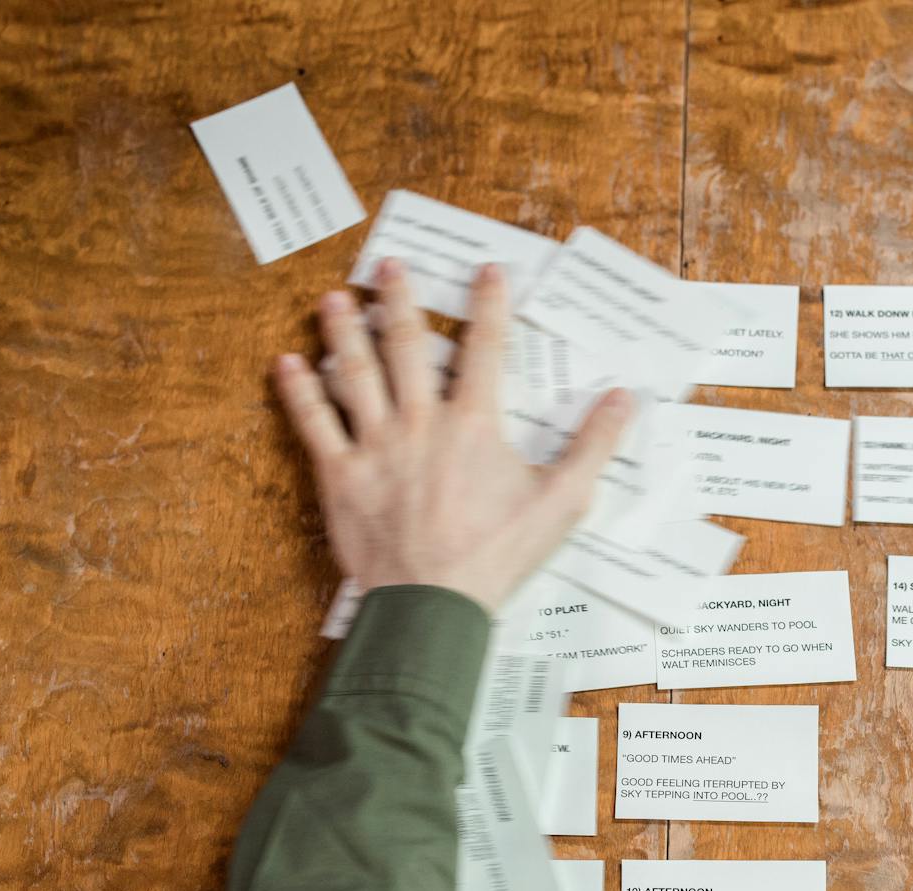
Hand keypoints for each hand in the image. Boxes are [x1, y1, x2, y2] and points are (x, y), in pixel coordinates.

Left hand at [275, 259, 632, 614]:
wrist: (433, 603)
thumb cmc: (497, 555)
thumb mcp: (561, 502)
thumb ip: (593, 446)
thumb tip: (624, 400)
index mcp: (474, 423)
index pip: (485, 348)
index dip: (489, 305)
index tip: (487, 271)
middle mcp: (420, 421)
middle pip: (407, 345)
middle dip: (400, 299)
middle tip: (390, 265)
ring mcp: (376, 445)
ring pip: (355, 373)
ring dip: (344, 330)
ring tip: (335, 297)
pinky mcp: (342, 475)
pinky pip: (315, 424)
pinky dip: (299, 392)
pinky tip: (287, 362)